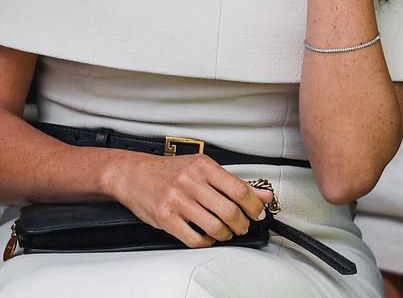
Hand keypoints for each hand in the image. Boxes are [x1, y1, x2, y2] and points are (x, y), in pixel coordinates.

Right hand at [104, 151, 273, 247]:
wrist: (134, 174)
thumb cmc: (170, 171)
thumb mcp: (203, 168)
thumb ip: (233, 182)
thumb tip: (262, 194)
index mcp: (203, 166)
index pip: (239, 190)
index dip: (255, 205)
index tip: (259, 212)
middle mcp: (190, 182)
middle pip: (229, 210)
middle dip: (242, 223)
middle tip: (243, 225)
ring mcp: (177, 201)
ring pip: (214, 226)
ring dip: (226, 234)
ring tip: (226, 232)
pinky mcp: (165, 218)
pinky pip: (193, 238)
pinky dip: (206, 242)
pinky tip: (208, 237)